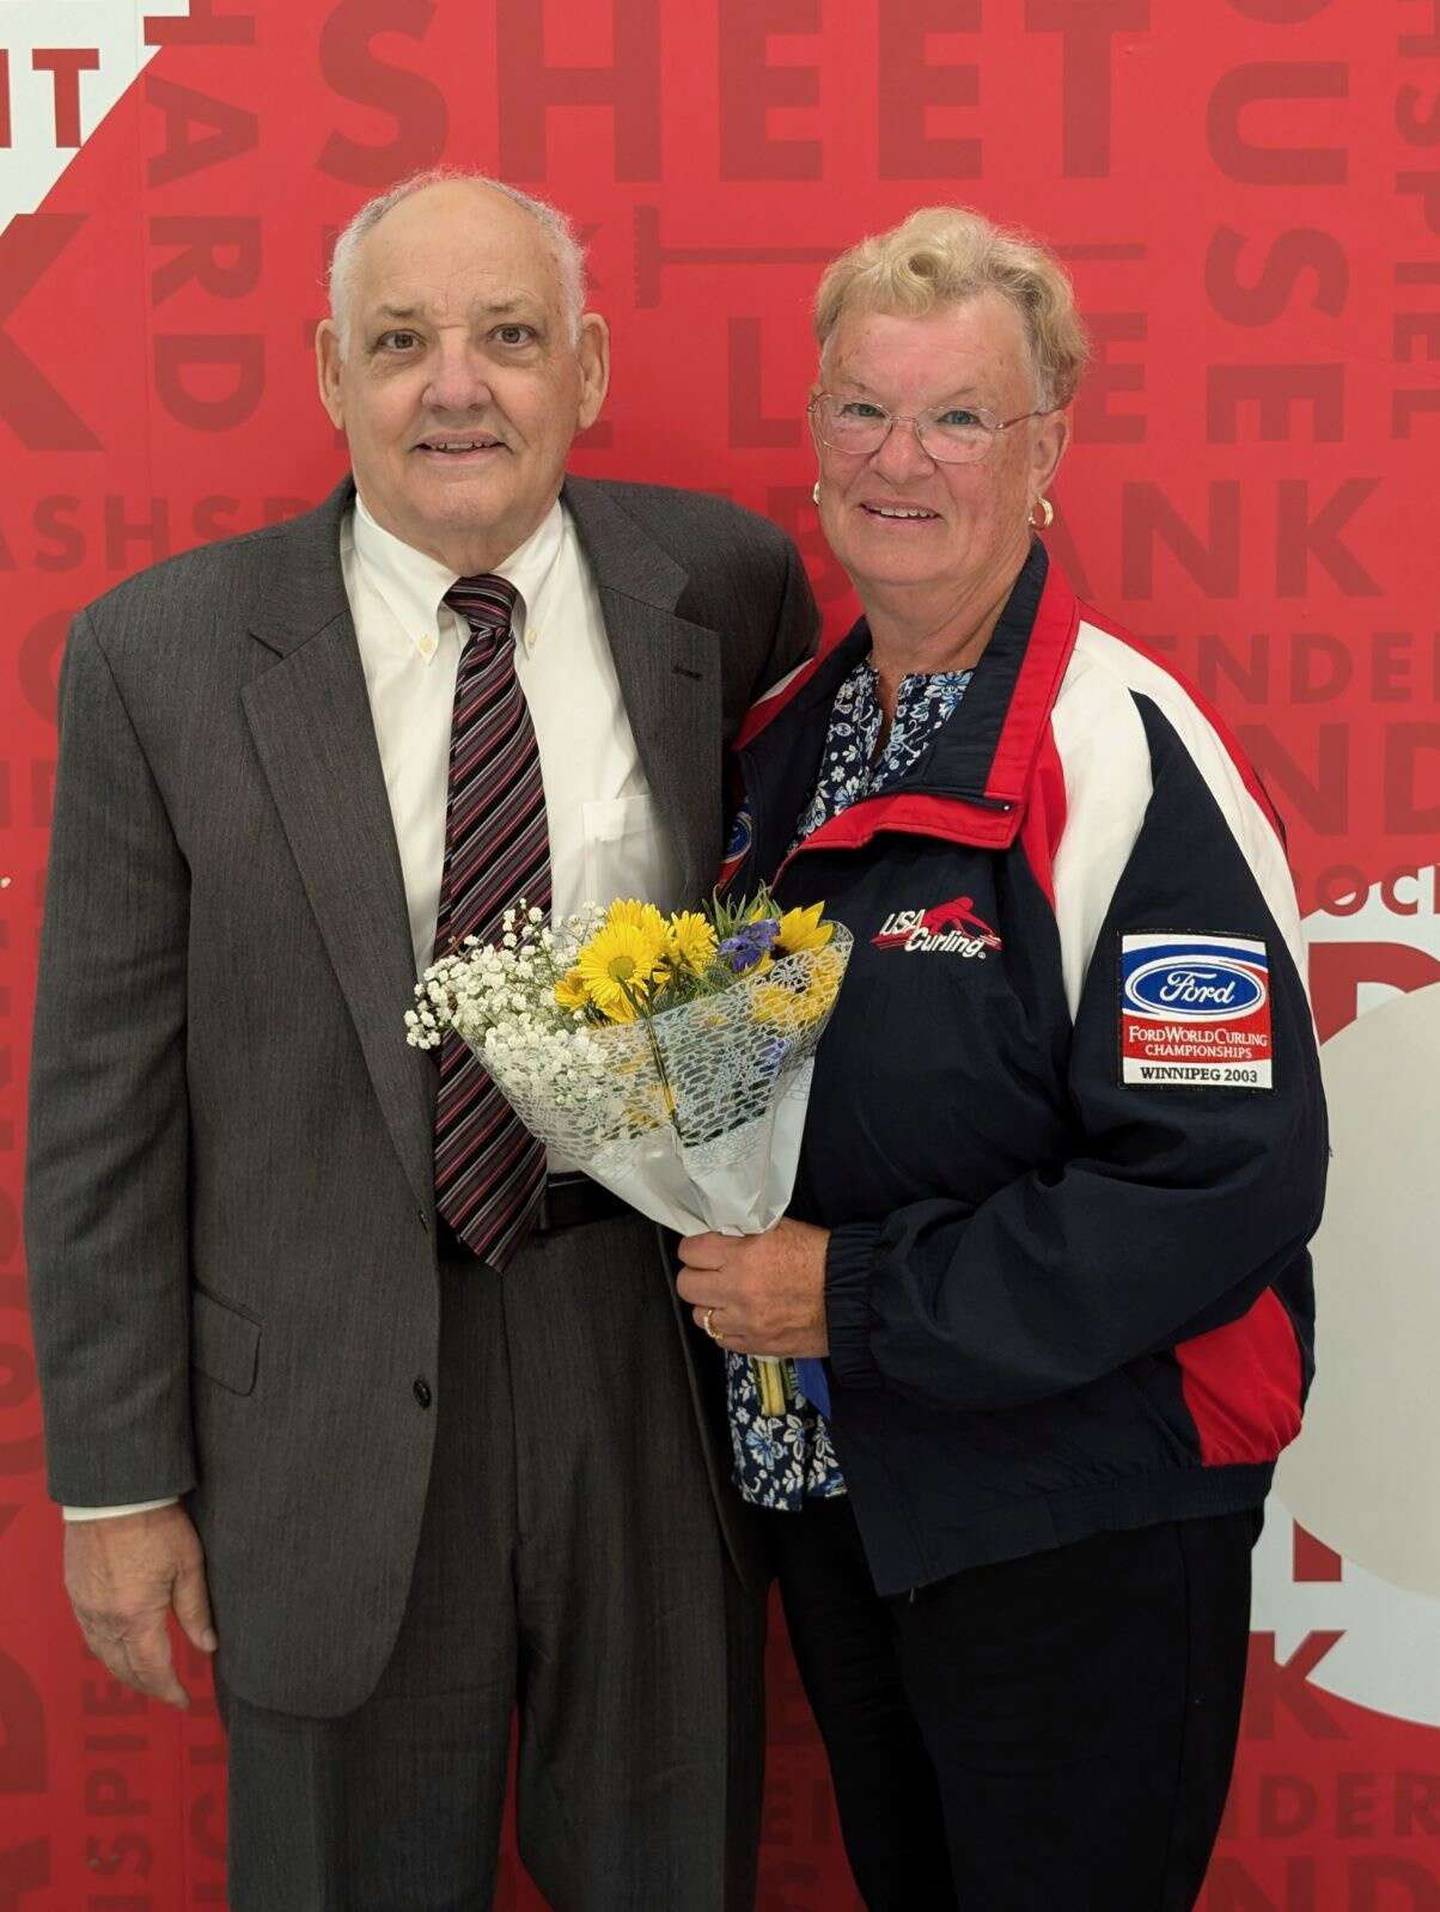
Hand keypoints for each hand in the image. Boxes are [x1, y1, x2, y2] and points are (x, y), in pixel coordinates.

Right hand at [64, 1504, 216, 1709]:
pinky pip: (89, 1635)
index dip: (169, 1690)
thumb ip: (195, 1610)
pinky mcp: (76, 1593)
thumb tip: (208, 1646)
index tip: (183, 1701)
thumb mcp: (188, 1565)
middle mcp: (106, 1620)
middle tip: (167, 1692)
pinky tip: (118, 1647)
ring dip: (124, 1672)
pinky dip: (106, 1650)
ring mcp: (86, 1608)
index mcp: (136, 1618)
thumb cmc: (156, 1524)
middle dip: (147, 1686)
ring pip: (103, 1656)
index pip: (152, 1670)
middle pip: (123, 1669)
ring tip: (146, 1677)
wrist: (114, 1494)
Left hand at [676, 1218, 830, 1356]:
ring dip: (710, 1305)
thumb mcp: (782, 1229)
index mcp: (744, 1254)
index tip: (704, 1249)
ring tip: (728, 1298)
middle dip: (697, 1276)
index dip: (696, 1248)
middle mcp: (738, 1289)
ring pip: (700, 1316)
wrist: (853, 1297)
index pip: (691, 1250)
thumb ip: (745, 1233)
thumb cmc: (822, 1257)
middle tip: (712, 1273)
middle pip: (687, 1285)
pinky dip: (727, 1329)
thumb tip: (719, 1235)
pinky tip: (742, 1318)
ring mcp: (745, 1322)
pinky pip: (721, 1339)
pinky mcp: (755, 1345)